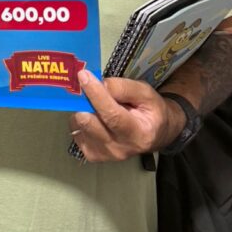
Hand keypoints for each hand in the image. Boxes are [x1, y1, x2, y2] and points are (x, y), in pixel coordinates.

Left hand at [70, 70, 185, 161]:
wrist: (154, 135)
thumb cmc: (151, 111)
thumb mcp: (145, 93)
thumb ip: (124, 88)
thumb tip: (99, 84)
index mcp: (139, 134)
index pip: (112, 115)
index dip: (96, 94)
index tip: (83, 76)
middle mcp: (120, 149)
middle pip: (91, 123)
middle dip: (85, 101)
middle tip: (87, 87)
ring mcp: (104, 155)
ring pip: (80, 127)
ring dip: (83, 110)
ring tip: (97, 106)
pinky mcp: (93, 155)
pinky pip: (76, 133)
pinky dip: (81, 121)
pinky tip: (94, 117)